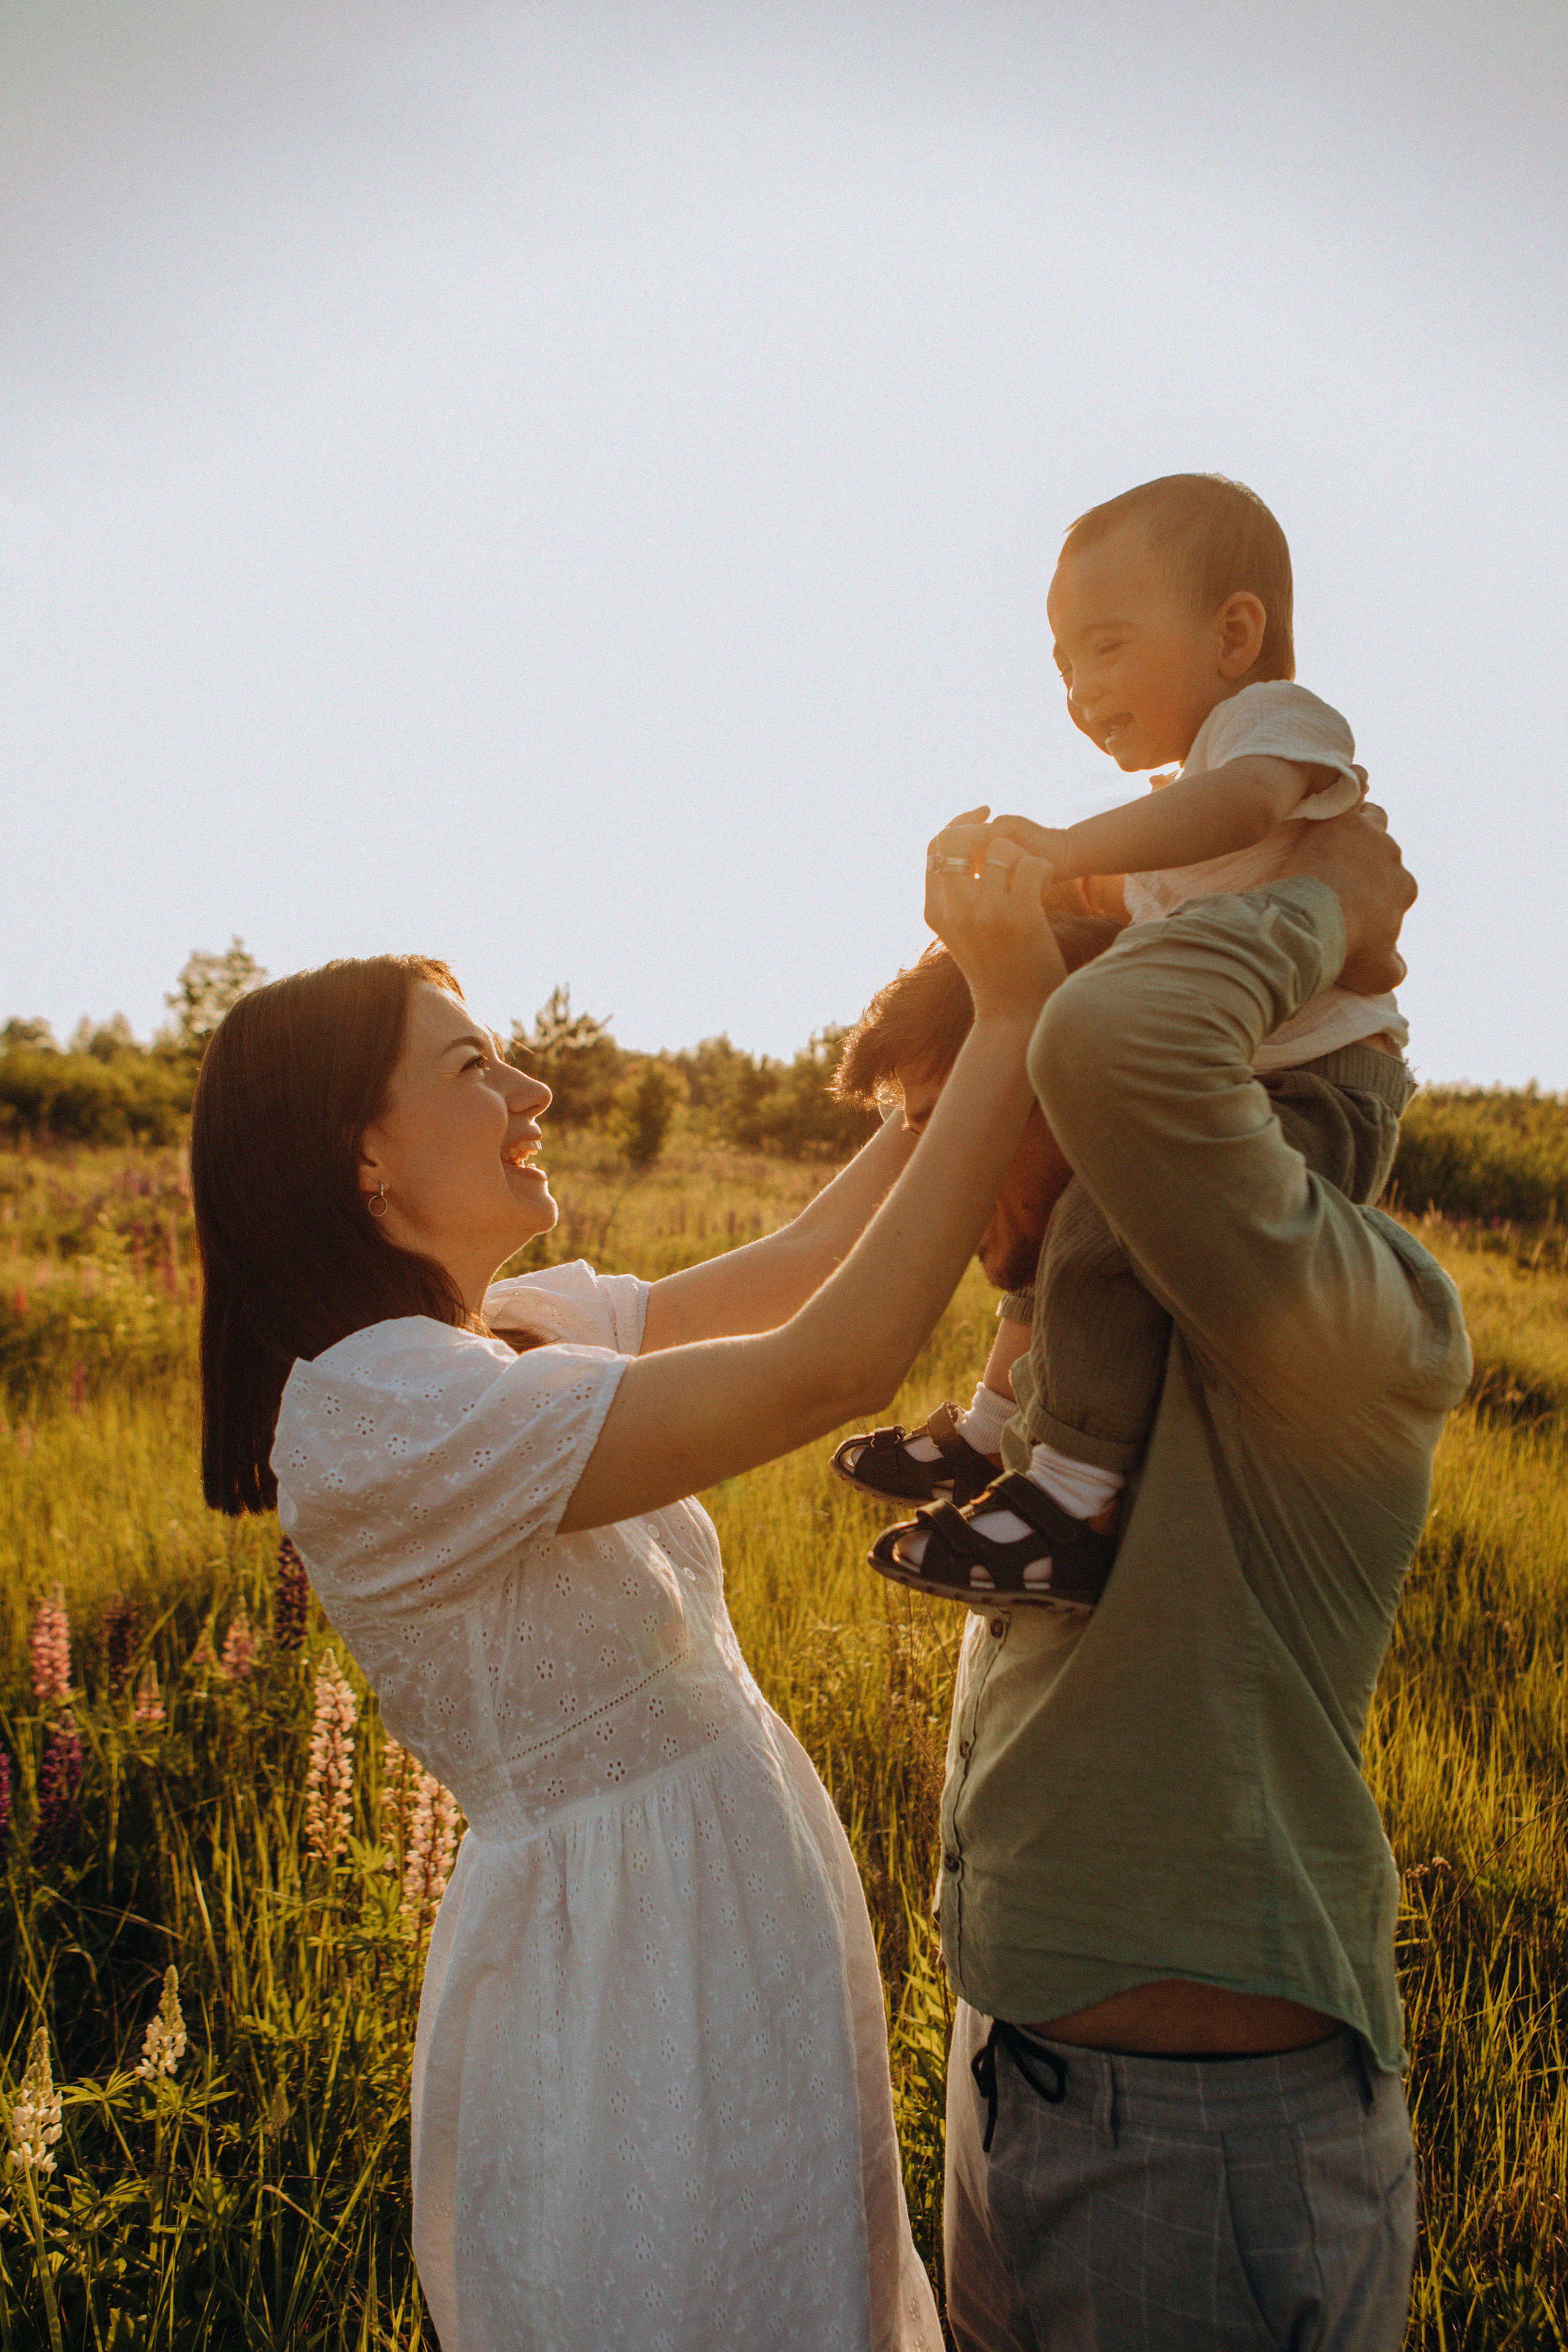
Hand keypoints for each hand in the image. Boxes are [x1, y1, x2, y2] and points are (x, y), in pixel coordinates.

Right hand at [925, 815, 1061, 1019]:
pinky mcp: (1017, 916)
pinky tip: (1045, 890)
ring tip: (1031, 880)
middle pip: (961, 838)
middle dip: (988, 832)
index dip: (960, 821)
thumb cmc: (996, 967)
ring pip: (1000, 848)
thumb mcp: (961, 930)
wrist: (1015, 1012)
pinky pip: (1030, 864)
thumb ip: (956, 892)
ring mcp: (983, 913)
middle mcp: (953, 909)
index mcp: (935, 910)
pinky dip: (1043, 871)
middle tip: (1011, 846)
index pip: (936, 845)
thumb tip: (966, 839)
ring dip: (1021, 857)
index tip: (984, 815)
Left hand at [1279, 803, 1413, 994]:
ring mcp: (1369, 837)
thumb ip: (1394, 969)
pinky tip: (1340, 784)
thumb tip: (1399, 970)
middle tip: (1336, 870)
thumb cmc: (1345, 950)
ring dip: (1360, 826)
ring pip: (1372, 819)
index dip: (1375, 891)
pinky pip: (1353, 792)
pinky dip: (1351, 787)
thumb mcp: (1376, 974)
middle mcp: (1393, 858)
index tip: (1353, 900)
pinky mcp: (1341, 821)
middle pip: (1383, 850)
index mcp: (1404, 889)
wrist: (1312, 924)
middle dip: (1366, 858)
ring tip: (1336, 835)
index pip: (1395, 884)